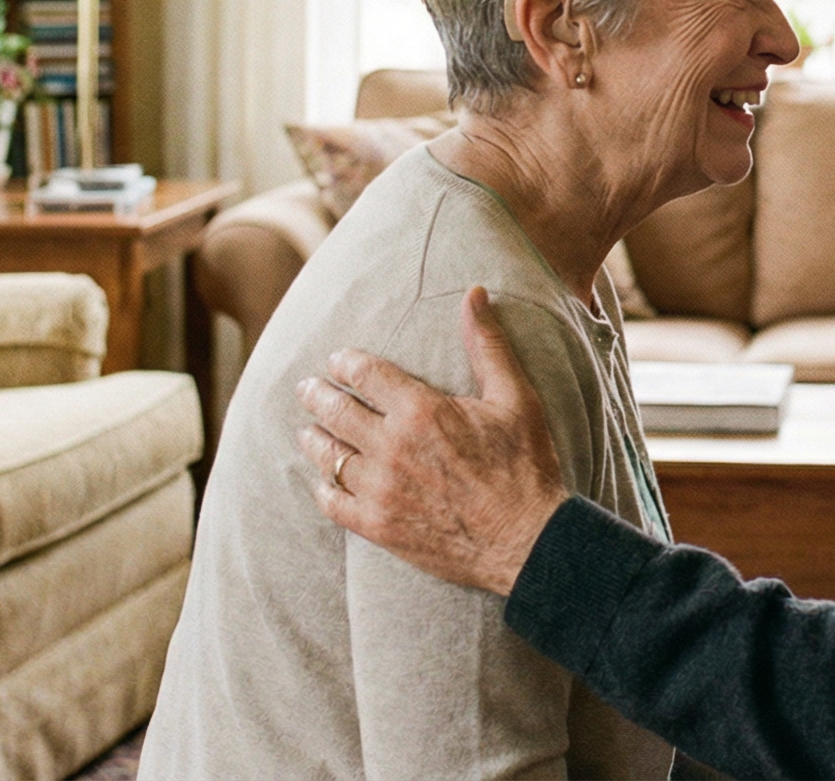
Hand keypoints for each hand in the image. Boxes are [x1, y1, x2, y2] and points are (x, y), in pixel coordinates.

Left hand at [296, 285, 569, 596]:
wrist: (527, 541)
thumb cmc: (526, 466)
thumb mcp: (515, 397)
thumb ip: (487, 344)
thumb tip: (475, 293)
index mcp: (421, 410)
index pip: (364, 373)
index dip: (345, 362)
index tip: (338, 360)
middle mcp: (392, 447)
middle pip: (336, 411)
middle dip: (317, 394)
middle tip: (307, 388)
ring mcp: (381, 489)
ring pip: (328, 455)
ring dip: (314, 438)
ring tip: (308, 430)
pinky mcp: (379, 527)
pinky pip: (333, 502)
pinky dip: (323, 487)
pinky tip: (323, 480)